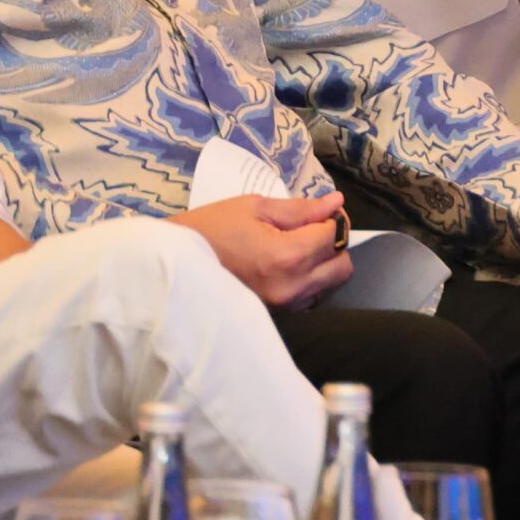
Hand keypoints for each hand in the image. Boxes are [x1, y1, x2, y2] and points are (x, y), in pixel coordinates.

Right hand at [164, 193, 351, 308]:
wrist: (176, 266)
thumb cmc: (212, 229)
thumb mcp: (255, 207)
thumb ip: (301, 209)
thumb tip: (335, 203)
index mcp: (287, 257)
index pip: (334, 236)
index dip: (332, 218)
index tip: (319, 211)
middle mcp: (292, 287)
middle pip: (343, 267)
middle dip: (335, 244)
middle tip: (312, 228)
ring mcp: (286, 307)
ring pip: (331, 285)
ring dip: (325, 264)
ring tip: (297, 247)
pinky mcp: (280, 316)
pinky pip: (312, 297)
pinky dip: (311, 280)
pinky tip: (288, 266)